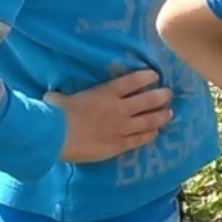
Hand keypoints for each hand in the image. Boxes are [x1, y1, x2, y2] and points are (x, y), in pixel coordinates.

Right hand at [50, 69, 173, 161]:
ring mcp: (121, 128)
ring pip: (150, 120)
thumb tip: (56, 95)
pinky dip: (150, 135)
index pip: (134, 80)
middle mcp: (119, 108)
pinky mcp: (118, 145)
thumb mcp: (61, 96)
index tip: (155, 75)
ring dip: (162, 116)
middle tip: (168, 94)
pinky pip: (140, 140)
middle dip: (162, 96)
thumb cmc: (54, 113)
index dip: (148, 76)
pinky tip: (155, 133)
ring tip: (169, 113)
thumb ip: (67, 94)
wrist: (53, 137)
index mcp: (106, 92)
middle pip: (149, 100)